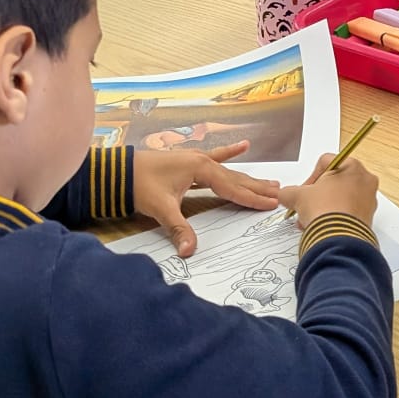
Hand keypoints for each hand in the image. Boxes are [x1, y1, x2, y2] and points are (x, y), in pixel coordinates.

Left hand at [134, 142, 280, 256]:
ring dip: (249, 178)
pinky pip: (216, 158)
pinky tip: (244, 145)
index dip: (252, 198)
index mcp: (201, 169)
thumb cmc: (139, 185)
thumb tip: (189, 252)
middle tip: (280, 194)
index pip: (233, 188)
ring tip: (271, 181)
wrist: (118, 171)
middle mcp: (203, 161)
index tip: (271, 204)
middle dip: (258, 188)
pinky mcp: (190, 161)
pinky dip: (230, 152)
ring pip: (230, 171)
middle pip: (236, 178)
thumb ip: (179, 229)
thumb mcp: (162, 208)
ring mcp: (197, 159)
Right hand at [279, 154, 379, 230]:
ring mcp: (369, 199)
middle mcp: (365, 180)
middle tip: (308, 205)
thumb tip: (285, 194)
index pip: (326, 162)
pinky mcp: (368, 216)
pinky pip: (349, 212)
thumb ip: (288, 191)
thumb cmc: (324, 210)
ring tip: (313, 218)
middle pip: (334, 182)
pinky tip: (323, 225)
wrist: (338, 237)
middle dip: (317, 195)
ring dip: (325, 207)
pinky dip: (336, 217)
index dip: (310, 177)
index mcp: (352, 166)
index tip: (304, 190)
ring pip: (341, 198)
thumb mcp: (297, 196)